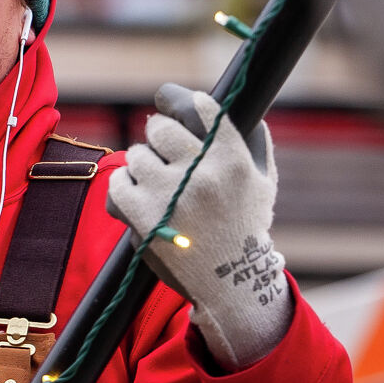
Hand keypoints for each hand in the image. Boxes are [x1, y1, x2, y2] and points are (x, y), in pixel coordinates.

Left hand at [108, 84, 295, 369]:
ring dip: (143, 163)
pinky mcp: (144, 216)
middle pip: (160, 127)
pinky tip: (137, 193)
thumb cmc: (247, 228)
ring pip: (137, 154)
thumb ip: (256, 142)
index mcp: (231, 159)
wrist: (231, 281)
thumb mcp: (264, 183)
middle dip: (158, 135)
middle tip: (161, 147)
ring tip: (154, 180)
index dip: (184, 101)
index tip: (178, 103)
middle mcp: (201, 173)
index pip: (201, 108)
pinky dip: (124, 185)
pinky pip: (119, 181)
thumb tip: (239, 110)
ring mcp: (170, 194)